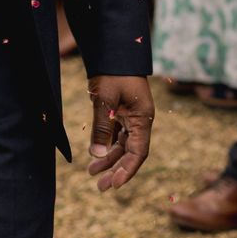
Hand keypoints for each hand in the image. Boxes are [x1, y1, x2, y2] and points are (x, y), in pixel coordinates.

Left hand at [85, 74, 152, 190]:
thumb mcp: (105, 99)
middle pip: (130, 152)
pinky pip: (115, 135)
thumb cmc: (112, 72)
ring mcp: (130, 116)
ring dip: (109, 159)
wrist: (112, 50)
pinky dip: (106, 145)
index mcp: (142, 118)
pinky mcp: (120, 112)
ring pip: (122, 145)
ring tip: (93, 174)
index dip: (127, 170)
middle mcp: (139, 120)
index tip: (115, 184)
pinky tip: (94, 156)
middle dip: (116, 170)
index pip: (138, 152)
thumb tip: (96, 154)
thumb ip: (102, 127)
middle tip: (101, 186)